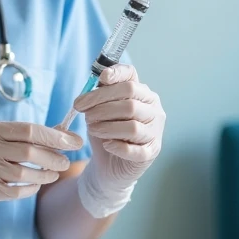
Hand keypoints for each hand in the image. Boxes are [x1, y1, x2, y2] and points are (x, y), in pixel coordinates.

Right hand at [0, 120, 82, 230]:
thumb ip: (21, 137)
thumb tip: (61, 134)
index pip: (27, 129)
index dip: (54, 136)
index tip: (73, 140)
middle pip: (28, 152)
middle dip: (53, 156)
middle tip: (66, 161)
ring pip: (24, 173)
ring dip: (45, 174)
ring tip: (54, 173)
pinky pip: (16, 191)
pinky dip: (31, 189)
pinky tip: (35, 185)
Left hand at [73, 64, 165, 217]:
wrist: (108, 165)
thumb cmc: (105, 132)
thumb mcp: (98, 110)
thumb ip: (99, 95)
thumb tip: (98, 80)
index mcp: (142, 93)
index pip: (132, 76)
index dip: (117, 73)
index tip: (101, 79)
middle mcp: (154, 109)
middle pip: (130, 98)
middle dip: (101, 103)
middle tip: (83, 112)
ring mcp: (155, 132)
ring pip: (133, 126)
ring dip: (107, 127)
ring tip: (92, 129)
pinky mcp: (151, 153)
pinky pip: (136, 150)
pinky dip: (118, 147)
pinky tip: (106, 145)